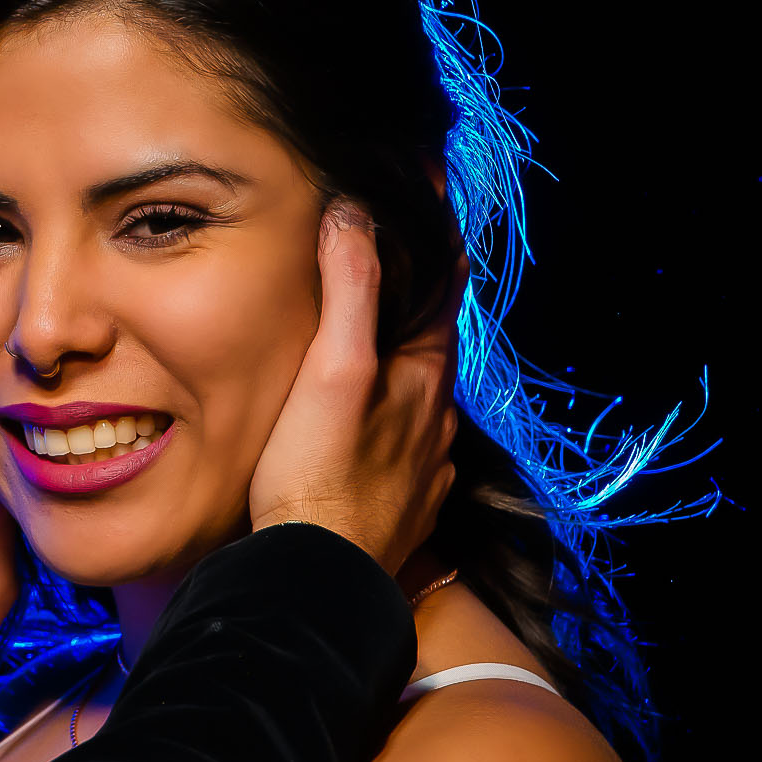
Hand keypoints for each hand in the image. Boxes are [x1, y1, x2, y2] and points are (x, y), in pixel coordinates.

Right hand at [249, 204, 460, 573]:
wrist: (318, 579)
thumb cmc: (316, 476)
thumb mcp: (332, 371)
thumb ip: (351, 293)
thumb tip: (355, 216)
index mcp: (424, 377)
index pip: (444, 285)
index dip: (437, 232)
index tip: (432, 183)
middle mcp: (436, 416)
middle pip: (433, 337)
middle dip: (416, 293)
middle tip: (390, 252)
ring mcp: (424, 462)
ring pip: (421, 391)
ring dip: (403, 355)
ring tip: (372, 333)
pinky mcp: (405, 500)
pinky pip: (407, 438)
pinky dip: (393, 410)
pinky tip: (369, 419)